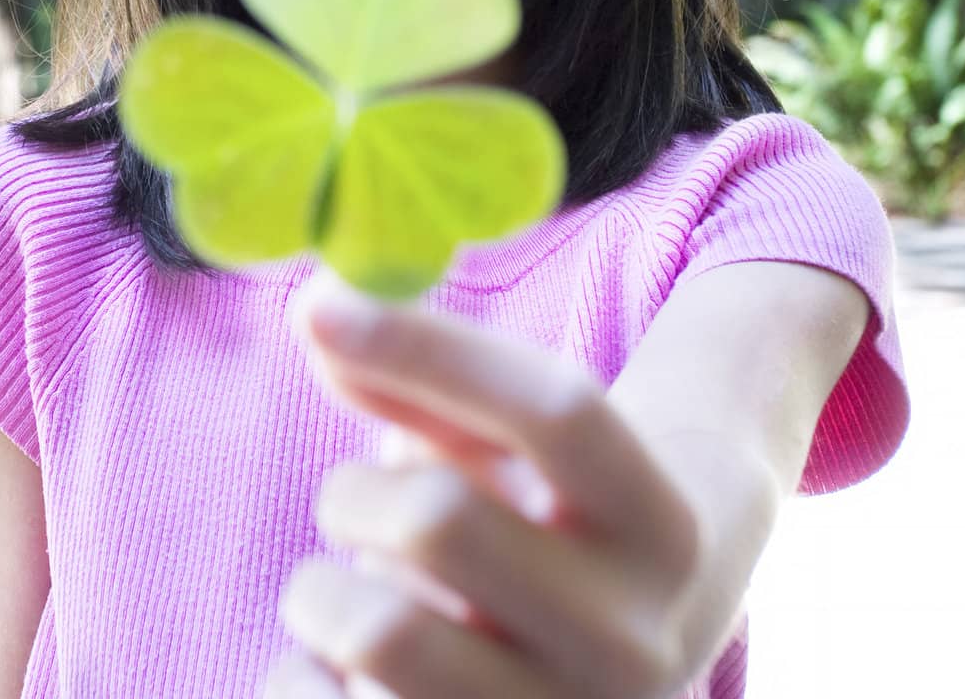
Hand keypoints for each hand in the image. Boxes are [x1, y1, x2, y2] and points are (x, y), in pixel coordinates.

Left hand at [262, 271, 704, 698]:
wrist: (606, 694)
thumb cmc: (532, 538)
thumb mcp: (513, 456)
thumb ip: (422, 381)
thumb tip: (320, 310)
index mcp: (661, 528)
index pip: (559, 408)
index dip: (428, 343)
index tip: (320, 305)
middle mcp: (632, 645)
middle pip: (438, 522)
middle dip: (356, 495)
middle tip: (354, 507)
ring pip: (375, 632)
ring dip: (325, 594)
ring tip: (359, 597)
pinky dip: (303, 679)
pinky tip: (346, 680)